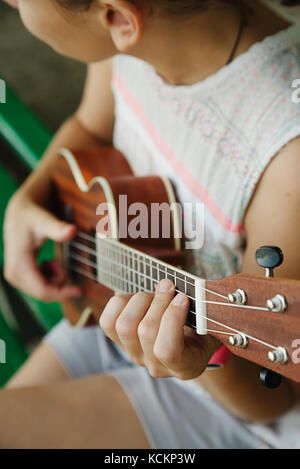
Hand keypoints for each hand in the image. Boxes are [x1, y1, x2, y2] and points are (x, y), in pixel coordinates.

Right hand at [4, 195, 80, 301]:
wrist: (19, 213)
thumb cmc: (30, 216)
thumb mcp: (44, 220)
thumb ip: (58, 228)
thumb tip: (72, 230)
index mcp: (19, 265)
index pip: (42, 290)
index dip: (62, 293)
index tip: (79, 290)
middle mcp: (14, 274)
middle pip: (43, 293)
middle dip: (59, 283)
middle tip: (61, 262)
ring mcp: (15, 277)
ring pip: (41, 291)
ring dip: (54, 279)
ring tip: (54, 260)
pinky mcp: (18, 276)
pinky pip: (38, 286)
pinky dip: (49, 278)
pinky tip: (48, 262)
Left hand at [100, 278, 218, 379]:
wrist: (189, 338)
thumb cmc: (203, 327)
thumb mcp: (212, 324)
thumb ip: (204, 313)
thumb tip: (184, 293)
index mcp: (185, 366)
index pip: (167, 350)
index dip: (172, 318)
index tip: (183, 297)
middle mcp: (156, 366)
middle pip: (145, 331)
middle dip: (158, 301)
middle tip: (170, 286)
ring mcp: (136, 355)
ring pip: (124, 325)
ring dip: (141, 300)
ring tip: (155, 293)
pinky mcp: (119, 342)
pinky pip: (108, 321)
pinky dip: (121, 302)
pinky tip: (139, 298)